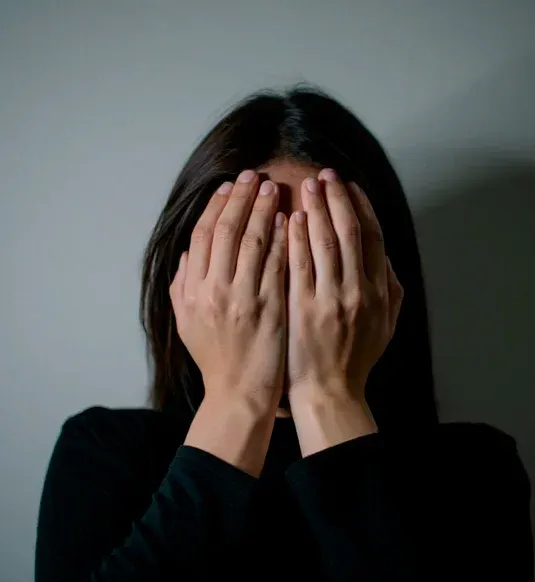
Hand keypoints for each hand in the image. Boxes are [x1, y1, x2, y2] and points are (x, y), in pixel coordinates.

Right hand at [169, 170, 287, 474]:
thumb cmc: (215, 357)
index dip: (216, 206)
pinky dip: (283, 239)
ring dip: (264, 210)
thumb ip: (182, 284)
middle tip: (253, 175)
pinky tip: (291, 219)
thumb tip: (190, 250)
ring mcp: (243, 299)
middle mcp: (213, 291)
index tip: (229, 185)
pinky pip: (277, 264)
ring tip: (274, 188)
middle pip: (228, 231)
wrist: (238, 393)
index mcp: (190, 291)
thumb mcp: (186, 321)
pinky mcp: (270, 308)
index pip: (203, 235)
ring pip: (254, 242)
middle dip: (241, 198)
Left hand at [286, 169, 402, 454]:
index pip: (372, 237)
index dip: (361, 206)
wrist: (330, 392)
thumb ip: (391, 288)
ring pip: (325, 243)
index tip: (349, 185)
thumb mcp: (386, 324)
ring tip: (307, 185)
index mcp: (380, 292)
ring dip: (317, 210)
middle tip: (325, 174)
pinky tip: (289, 218)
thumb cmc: (356, 358)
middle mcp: (359, 291)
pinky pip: (299, 266)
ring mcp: (330, 300)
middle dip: (338, 198)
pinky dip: (295, 239)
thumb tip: (386, 257)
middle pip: (350, 232)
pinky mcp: (303, 310)